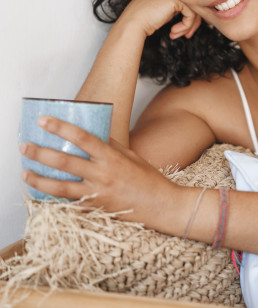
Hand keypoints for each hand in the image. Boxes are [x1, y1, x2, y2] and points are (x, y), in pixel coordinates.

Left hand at [19, 116, 178, 227]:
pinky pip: (69, 203)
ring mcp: (97, 193)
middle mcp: (102, 174)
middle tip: (25, 145)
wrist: (160, 205)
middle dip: (41, 153)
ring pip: (60, 187)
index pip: (82, 138)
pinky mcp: (95, 208)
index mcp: (112, 157)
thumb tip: (92, 136)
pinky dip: (54, 198)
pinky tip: (42, 193)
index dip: (60, 128)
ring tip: (25, 172)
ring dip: (39, 179)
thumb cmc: (148, 179)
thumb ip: (110, 146)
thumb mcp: (131, 156)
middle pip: (64, 161)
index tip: (44, 120)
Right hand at [121, 0, 200, 38]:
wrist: (133, 22)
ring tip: (177, 34)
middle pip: (192, 1)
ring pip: (194, 8)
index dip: (189, 13)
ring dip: (188, 25)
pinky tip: (173, 31)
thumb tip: (197, 14)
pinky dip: (185, 26)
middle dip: (192, 21)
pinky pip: (191, 14)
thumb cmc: (145, 17)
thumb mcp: (165, 7)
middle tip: (186, 34)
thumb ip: (179, 6)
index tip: (186, 26)